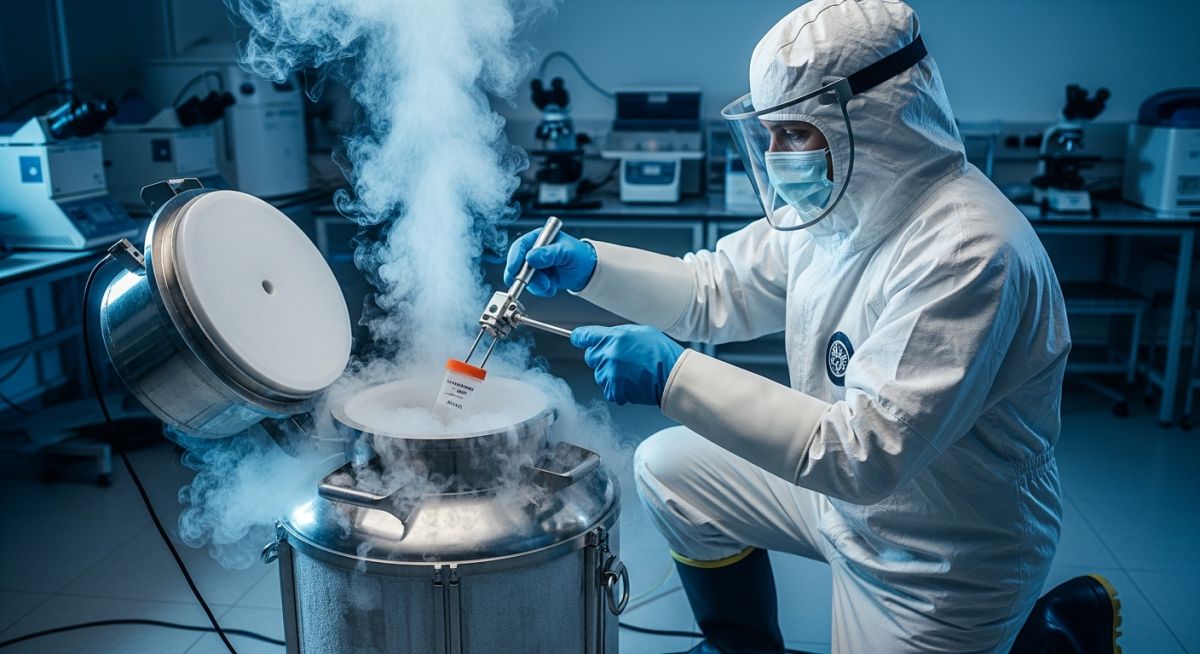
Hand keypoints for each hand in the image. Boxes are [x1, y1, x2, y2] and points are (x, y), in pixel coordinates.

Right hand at [504, 227, 596, 295]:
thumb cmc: (580, 255)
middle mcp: (535, 252)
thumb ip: (549, 254)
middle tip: (531, 283)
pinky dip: (540, 290)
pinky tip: (551, 288)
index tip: (514, 270)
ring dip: (535, 285)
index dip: (514, 258)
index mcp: (539, 239)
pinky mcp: (538, 278)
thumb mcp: (566, 251)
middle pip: (517, 263)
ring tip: (549, 285)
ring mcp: (535, 266)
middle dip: (523, 276)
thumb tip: (531, 258)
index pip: (520, 246)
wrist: (587, 271)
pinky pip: (532, 287)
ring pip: (523, 278)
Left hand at [570, 325, 684, 405]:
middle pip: (591, 356)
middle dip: (602, 357)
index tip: (578, 339)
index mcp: (613, 337)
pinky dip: (618, 389)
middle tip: (623, 360)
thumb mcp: (641, 332)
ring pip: (599, 375)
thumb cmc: (661, 353)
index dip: (580, 337)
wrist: (672, 376)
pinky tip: (632, 383)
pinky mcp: (614, 390)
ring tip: (632, 373)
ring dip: (610, 374)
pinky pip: (608, 389)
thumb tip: (607, 337)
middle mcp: (608, 355)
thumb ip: (618, 334)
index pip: (584, 336)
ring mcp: (609, 374)